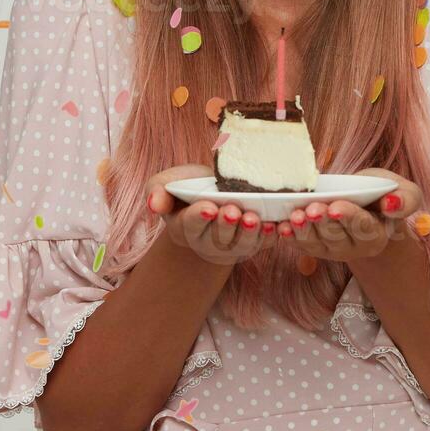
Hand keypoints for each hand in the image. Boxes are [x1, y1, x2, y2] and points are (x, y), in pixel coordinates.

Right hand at [147, 164, 279, 265]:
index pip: (191, 224)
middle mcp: (207, 242)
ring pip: (241, 245)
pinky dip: (269, 237)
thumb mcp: (165, 184)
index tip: (208, 207)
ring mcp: (231, 246)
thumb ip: (156, 191)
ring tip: (254, 218)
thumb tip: (154, 204)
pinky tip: (275, 225)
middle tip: (233, 211)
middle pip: (217, 238)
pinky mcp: (253, 244)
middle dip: (225, 225)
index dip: (199, 217)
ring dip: (249, 233)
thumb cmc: (188, 187)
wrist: (213, 194)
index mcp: (184, 228)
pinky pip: (262, 244)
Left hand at [281, 167, 423, 261]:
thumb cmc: (383, 195)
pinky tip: (282, 226)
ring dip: (303, 231)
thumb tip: (392, 205)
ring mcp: (332, 250)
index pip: (363, 227)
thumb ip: (407, 199)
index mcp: (378, 234)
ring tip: (295, 216)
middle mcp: (355, 247)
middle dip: (322, 222)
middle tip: (311, 208)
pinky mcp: (314, 247)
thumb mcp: (404, 192)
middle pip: (336, 236)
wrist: (365, 203)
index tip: (335, 206)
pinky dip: (290, 236)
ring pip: (316, 243)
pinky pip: (300, 245)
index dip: (348, 217)